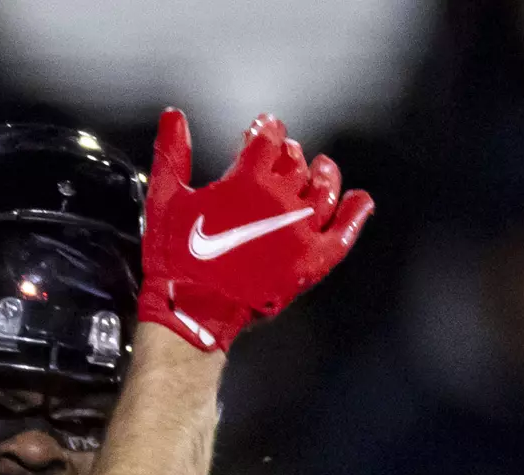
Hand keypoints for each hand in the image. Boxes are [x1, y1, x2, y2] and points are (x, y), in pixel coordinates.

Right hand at [139, 108, 373, 351]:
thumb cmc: (175, 257)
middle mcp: (281, 199)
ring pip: (325, 190)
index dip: (267, 129)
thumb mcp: (164, 199)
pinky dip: (355, 213)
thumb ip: (172, 154)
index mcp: (247, 180)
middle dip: (290, 153)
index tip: (263, 128)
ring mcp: (301, 230)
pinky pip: (345, 232)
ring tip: (322, 168)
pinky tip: (359, 201)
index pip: (268, 139)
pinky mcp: (313, 260)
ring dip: (324, 174)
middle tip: (284, 154)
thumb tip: (173, 115)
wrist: (194, 309)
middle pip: (297, 163)